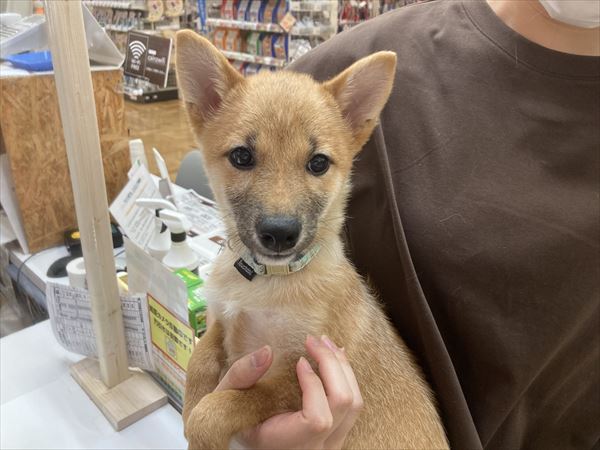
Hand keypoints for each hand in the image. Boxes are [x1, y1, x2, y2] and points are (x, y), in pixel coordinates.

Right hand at [214, 335, 363, 449]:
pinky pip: (353, 405)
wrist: (244, 441)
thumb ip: (241, 376)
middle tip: (314, 339)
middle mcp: (315, 448)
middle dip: (332, 363)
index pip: (318, 419)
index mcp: (288, 444)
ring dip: (343, 367)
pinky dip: (347, 377)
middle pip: (344, 404)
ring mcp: (330, 443)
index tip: (299, 360)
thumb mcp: (227, 398)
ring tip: (326, 343)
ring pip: (354, 403)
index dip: (313, 385)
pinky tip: (334, 358)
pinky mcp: (336, 434)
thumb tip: (267, 351)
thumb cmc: (233, 419)